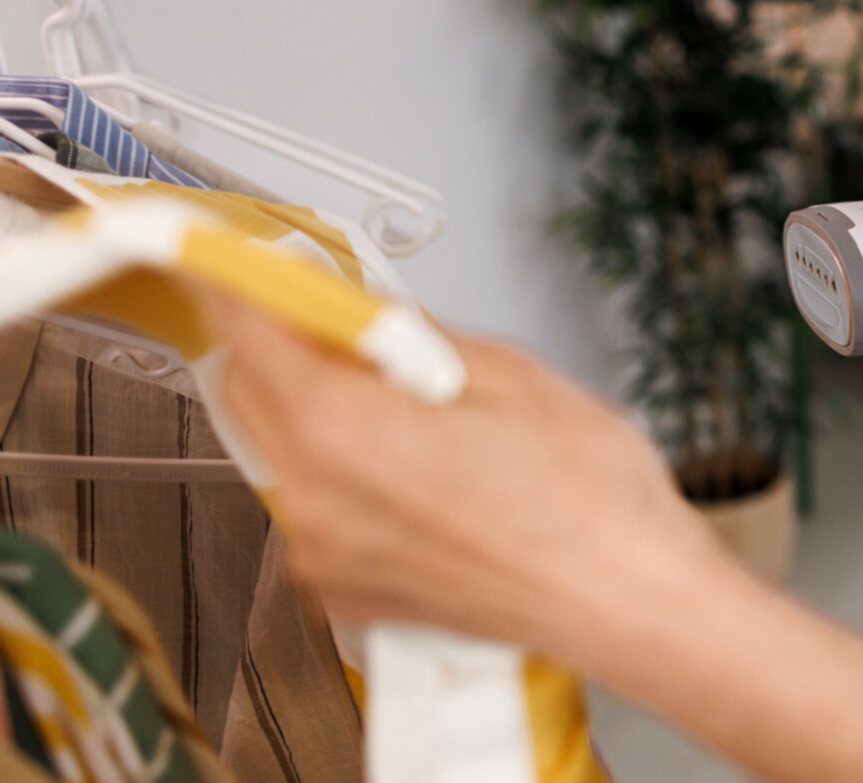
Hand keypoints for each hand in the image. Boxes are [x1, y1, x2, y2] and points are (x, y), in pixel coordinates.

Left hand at [197, 291, 742, 666]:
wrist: (629, 602)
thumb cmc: (589, 502)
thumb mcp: (507, 372)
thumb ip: (410, 336)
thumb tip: (363, 312)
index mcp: (340, 430)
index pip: (245, 329)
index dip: (236, 280)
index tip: (234, 259)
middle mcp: (313, 500)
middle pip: (247, 393)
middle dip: (282, 346)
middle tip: (346, 324)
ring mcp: (325, 557)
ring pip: (283, 455)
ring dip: (321, 416)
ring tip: (417, 412)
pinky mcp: (349, 596)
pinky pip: (317, 514)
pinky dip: (347, 480)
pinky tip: (425, 474)